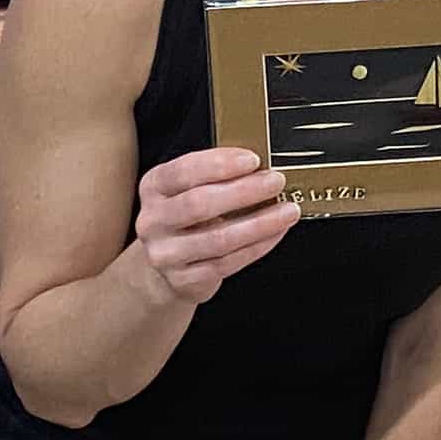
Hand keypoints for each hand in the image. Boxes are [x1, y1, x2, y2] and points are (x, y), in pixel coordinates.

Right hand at [129, 144, 299, 304]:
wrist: (166, 264)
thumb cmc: (187, 218)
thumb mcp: (189, 189)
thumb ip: (215, 176)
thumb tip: (260, 167)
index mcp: (153, 187)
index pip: (183, 171)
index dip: (220, 164)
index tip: (252, 159)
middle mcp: (153, 220)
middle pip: (200, 204)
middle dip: (244, 192)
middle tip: (275, 182)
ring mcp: (166, 254)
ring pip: (218, 238)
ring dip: (259, 223)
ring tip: (287, 211)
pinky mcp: (183, 280)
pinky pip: (227, 263)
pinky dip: (257, 246)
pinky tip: (276, 233)